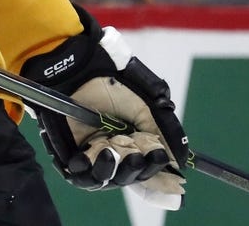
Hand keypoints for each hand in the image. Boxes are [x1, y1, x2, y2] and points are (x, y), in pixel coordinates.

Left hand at [22, 6, 187, 209]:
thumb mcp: (147, 105)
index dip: (160, 176)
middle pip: (130, 175)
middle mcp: (114, 151)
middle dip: (139, 170)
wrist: (80, 66)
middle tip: (141, 156)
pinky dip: (92, 169)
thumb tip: (179, 160)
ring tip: (118, 153)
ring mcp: (91, 154)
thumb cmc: (114, 81)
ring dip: (117, 171)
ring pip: (107, 178)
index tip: (177, 182)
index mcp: (133, 141)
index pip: (148, 167)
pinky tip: (101, 152)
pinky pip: (81, 175)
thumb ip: (165, 131)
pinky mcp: (69, 154)